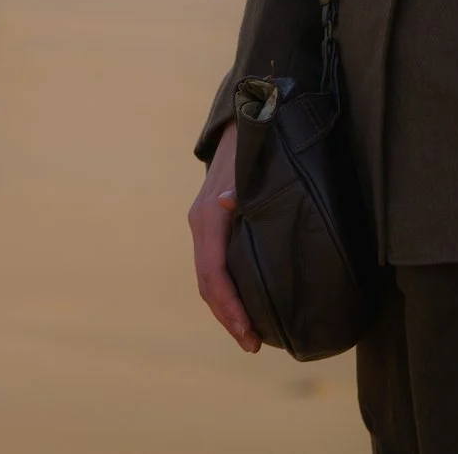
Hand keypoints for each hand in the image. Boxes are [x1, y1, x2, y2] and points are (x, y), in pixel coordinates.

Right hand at [187, 122, 259, 351]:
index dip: (230, 306)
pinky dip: (228, 291)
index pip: (213, 273)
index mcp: (207, 216)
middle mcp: (201, 222)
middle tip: (254, 344)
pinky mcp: (215, 225)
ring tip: (250, 335)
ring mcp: (205, 223)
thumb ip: (241, 183)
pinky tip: (246, 305)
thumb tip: (227, 203)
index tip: (249, 332)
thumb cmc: (257, 140)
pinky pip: (216, 266)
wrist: (249, 113)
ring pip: (209, 278)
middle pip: (208, 283)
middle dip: (229, 317)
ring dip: (226, 309)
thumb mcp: (252, 161)